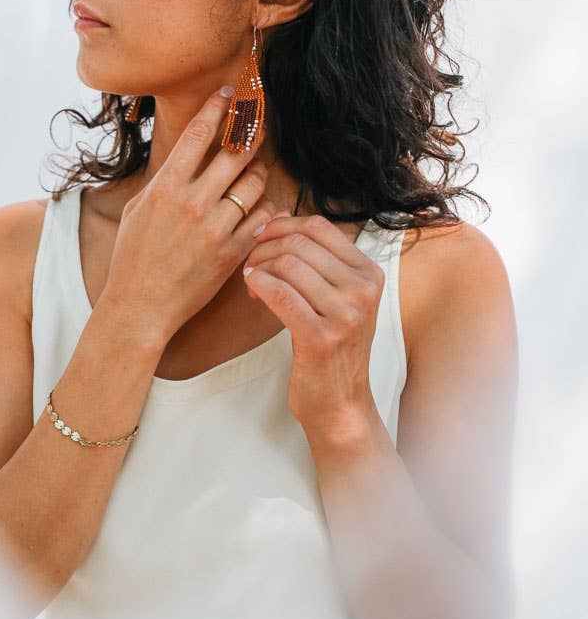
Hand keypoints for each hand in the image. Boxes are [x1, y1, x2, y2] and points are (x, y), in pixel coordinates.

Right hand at [98, 86, 279, 343]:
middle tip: (258, 124)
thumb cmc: (132, 258)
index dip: (218, 107)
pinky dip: (266, 209)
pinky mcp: (232, 252)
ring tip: (255, 172)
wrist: (140, 307)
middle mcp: (192, 203)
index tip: (230, 93)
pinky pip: (263, 218)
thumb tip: (183, 154)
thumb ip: (162, 181)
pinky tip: (260, 207)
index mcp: (164, 188)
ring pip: (254, 184)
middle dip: (250, 133)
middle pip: (235, 152)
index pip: (198, 134)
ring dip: (258, 173)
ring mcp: (215, 228)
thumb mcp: (136, 211)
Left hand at [241, 213, 383, 431]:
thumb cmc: (329, 348)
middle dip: (264, 249)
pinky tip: (251, 292)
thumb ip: (313, 258)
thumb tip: (278, 215)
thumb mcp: (333, 297)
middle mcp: (364, 289)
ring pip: (287, 265)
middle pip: (299, 243)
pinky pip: (280, 294)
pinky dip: (258, 285)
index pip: (319, 226)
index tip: (260, 239)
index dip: (281, 225)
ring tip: (251, 284)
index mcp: (369, 273)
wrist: (339, 403)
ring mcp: (346, 314)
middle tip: (249, 266)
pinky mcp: (321, 337)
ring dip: (258, 269)